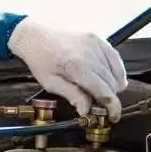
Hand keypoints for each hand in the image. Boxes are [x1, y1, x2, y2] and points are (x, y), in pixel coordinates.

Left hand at [8, 18, 127, 117]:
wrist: (35, 35)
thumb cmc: (39, 58)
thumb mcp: (50, 83)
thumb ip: (72, 96)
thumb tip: (86, 110)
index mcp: (76, 66)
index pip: (104, 92)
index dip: (112, 107)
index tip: (113, 116)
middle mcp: (89, 53)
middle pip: (111, 83)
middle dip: (109, 97)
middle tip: (98, 103)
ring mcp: (95, 43)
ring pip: (116, 72)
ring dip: (112, 84)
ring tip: (99, 89)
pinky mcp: (97, 38)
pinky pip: (115, 58)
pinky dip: (116, 70)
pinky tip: (108, 77)